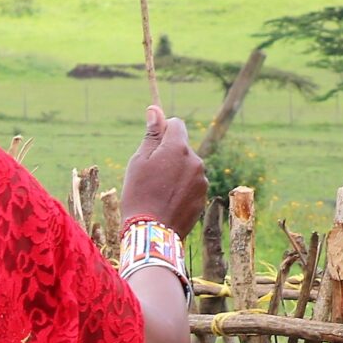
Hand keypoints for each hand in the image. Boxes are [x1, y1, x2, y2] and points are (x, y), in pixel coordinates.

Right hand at [120, 105, 207, 236]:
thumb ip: (151, 134)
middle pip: (183, 146)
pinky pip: (192, 184)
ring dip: (177, 171)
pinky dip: (182, 188)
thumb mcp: (139, 161)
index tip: (152, 142)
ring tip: (159, 191)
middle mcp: (195, 160)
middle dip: (169, 153)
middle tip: (150, 173)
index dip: (163, 130)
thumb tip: (155, 109)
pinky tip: (168, 201)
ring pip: (188, 166)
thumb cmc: (139, 194)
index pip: (176, 124)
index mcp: (178, 147)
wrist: (152, 233)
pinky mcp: (203, 197)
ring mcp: (201, 180)